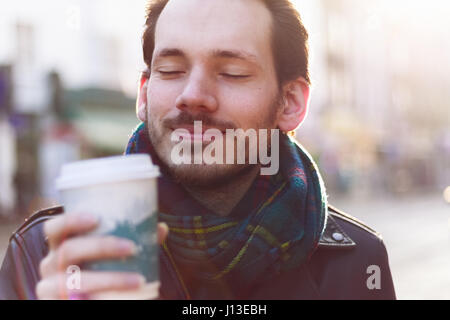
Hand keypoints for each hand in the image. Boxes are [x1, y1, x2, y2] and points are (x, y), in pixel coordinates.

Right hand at [36, 212, 168, 299]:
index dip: (70, 220)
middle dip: (102, 247)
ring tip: (138, 280)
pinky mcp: (55, 304)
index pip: (55, 228)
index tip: (96, 218)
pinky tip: (118, 299)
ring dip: (110, 279)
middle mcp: (51, 264)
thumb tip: (160, 228)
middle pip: (68, 251)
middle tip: (132, 248)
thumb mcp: (113, 256)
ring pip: (75, 282)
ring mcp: (51, 288)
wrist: (93, 300)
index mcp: (62, 245)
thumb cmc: (102, 272)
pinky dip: (97, 299)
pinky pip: (74, 301)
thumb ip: (133, 241)